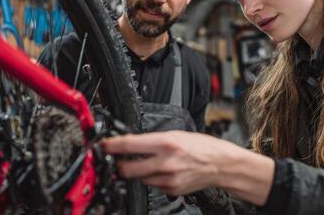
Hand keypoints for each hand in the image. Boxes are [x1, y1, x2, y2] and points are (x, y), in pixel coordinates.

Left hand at [101, 130, 234, 195]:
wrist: (220, 164)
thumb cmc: (201, 146)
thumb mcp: (175, 134)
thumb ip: (152, 140)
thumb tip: (131, 143)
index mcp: (166, 143)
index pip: (129, 145)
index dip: (111, 146)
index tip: (103, 146)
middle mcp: (165, 162)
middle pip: (127, 168)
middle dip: (118, 165)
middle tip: (116, 160)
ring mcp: (168, 179)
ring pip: (139, 178)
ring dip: (137, 172)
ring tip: (149, 163)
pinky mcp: (171, 190)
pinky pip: (152, 185)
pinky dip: (152, 179)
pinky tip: (163, 171)